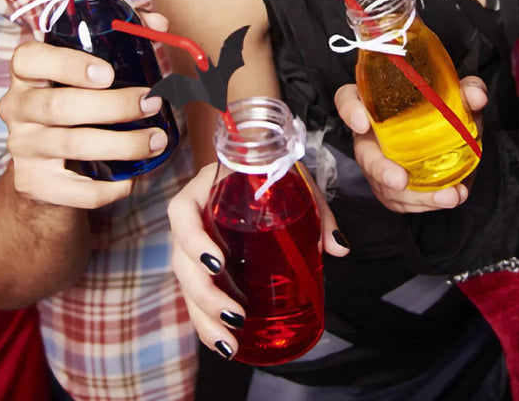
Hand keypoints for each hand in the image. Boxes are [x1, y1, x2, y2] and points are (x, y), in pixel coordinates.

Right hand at [0, 12, 172, 209]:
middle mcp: (16, 107)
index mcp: (26, 72)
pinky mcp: (32, 183)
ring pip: (72, 145)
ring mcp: (22, 147)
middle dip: (113, 106)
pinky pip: (72, 189)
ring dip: (122, 144)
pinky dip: (106, 188)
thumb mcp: (86, 69)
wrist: (44, 168)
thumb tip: (159, 23)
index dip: (67, 64)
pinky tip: (129, 180)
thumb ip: (119, 39)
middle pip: (59, 106)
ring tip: (156, 140)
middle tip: (152, 103)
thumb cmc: (73, 101)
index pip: (28, 59)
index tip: (109, 73)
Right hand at [168, 162, 348, 360]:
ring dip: (204, 317)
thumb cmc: (274, 177)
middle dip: (204, 293)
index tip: (217, 263)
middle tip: (235, 315)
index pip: (182, 211)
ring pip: (186, 285)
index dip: (192, 239)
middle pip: (181, 258)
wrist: (264, 174)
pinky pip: (196, 296)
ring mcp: (196, 246)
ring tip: (230, 344)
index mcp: (205, 188)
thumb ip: (316, 213)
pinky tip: (226, 345)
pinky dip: (207, 323)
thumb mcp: (295, 185)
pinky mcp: (205, 268)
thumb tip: (337, 248)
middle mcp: (193, 218)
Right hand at [334, 76, 487, 212]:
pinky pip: (404, 202)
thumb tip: (475, 95)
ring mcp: (379, 165)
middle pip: (364, 153)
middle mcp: (370, 136)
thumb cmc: (442, 113)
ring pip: (386, 185)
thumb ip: (466, 91)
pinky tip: (451, 197)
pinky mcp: (392, 190)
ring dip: (416, 196)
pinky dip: (429, 204)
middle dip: (380, 169)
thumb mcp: (456, 99)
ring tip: (448, 196)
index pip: (348, 99)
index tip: (363, 122)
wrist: (450, 142)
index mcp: (374, 104)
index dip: (349, 110)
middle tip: (400, 180)